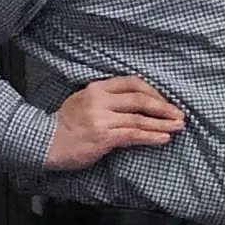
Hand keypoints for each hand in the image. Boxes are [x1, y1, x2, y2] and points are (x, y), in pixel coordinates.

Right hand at [43, 75, 184, 170]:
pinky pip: (133, 135)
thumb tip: (135, 103)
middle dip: (163, 107)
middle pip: (140, 99)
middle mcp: (99, 100)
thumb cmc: (66, 125)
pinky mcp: (103, 137)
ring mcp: (101, 118)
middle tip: (179, 114)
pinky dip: (151, 136)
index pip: (132, 82)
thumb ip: (105, 99)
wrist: (45, 142)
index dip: (153, 91)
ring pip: (139, 117)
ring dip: (162, 123)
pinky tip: (163, 139)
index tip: (165, 101)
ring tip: (178, 127)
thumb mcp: (83, 102)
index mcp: (96, 88)